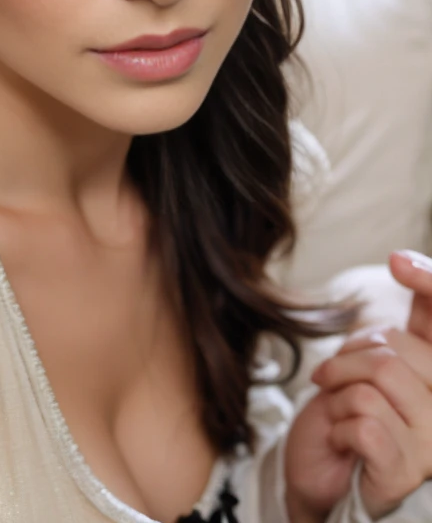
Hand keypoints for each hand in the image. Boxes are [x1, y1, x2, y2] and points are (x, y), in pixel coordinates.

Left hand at [304, 250, 431, 519]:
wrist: (321, 483)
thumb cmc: (347, 422)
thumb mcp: (366, 368)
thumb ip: (391, 331)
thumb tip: (403, 259)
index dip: (428, 283)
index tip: (398, 260)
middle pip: (390, 349)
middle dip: (346, 357)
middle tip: (329, 381)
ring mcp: (430, 440)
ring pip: (376, 381)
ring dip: (338, 390)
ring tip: (334, 410)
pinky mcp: (405, 468)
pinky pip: (365, 420)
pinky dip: (339, 424)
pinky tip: (341, 439)